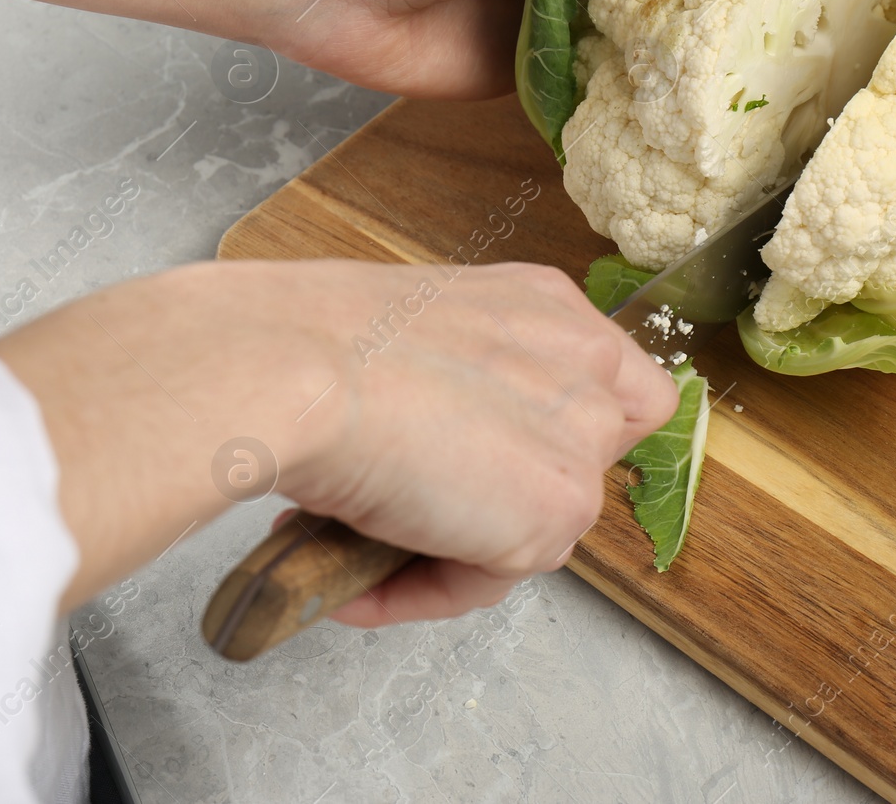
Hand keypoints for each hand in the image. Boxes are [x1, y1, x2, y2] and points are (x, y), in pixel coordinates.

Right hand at [0, 259, 677, 618]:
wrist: (291, 366)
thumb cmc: (310, 338)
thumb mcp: (403, 335)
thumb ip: (453, 382)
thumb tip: (432, 448)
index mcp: (545, 305)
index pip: (604, 386)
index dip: (545, 437)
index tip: (476, 467)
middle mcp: (582, 361)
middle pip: (576, 464)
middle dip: (493, 500)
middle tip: (407, 510)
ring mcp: (580, 436)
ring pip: (529, 528)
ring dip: (449, 550)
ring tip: (357, 547)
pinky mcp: (557, 508)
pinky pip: (488, 578)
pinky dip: (423, 590)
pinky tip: (358, 583)